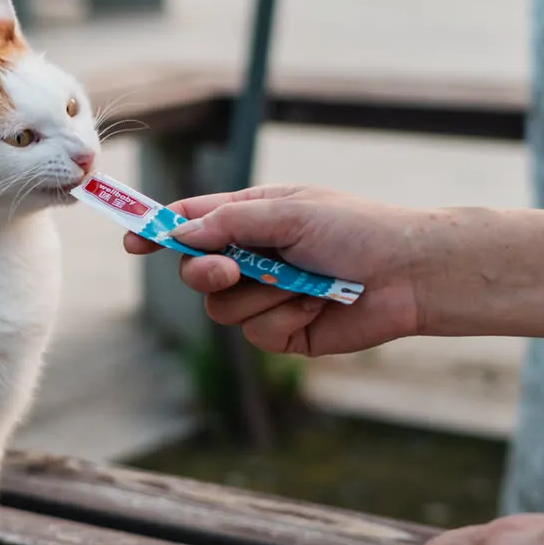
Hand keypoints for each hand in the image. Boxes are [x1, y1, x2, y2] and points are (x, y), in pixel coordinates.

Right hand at [122, 185, 426, 355]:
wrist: (410, 273)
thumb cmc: (357, 228)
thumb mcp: (289, 211)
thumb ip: (230, 222)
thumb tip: (180, 234)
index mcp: (250, 219)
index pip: (190, 223)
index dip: (159, 232)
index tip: (133, 240)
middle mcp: (253, 258)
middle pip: (196, 272)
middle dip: (206, 273)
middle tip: (228, 270)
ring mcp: (266, 297)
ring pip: (222, 309)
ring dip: (261, 295)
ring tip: (302, 284)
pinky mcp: (284, 332)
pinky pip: (256, 333)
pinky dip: (285, 317)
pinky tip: (318, 304)